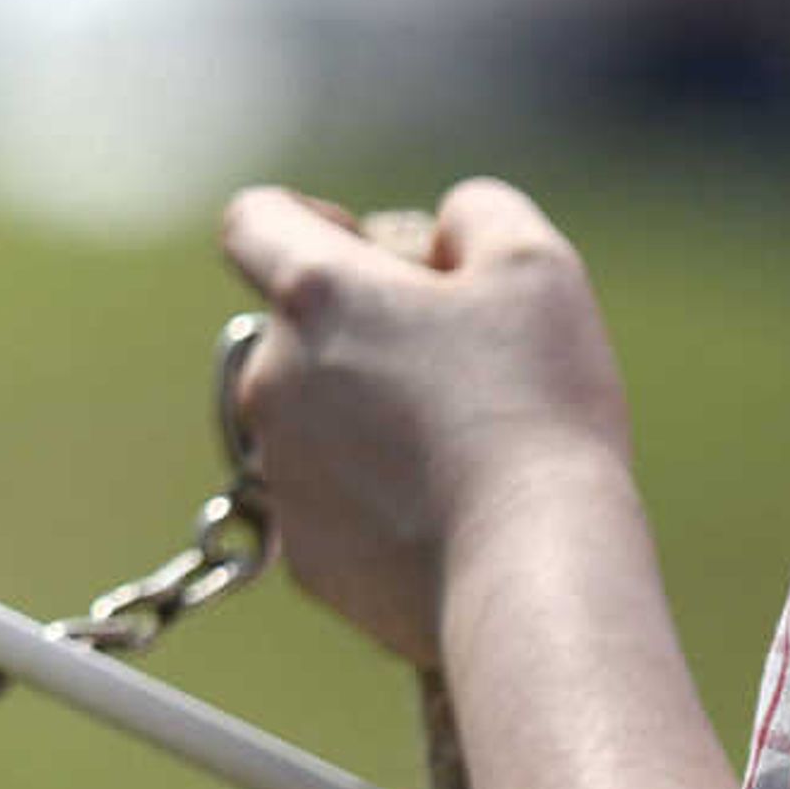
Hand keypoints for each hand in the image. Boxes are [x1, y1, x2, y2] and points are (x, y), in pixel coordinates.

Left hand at [216, 178, 636, 668]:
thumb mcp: (536, 269)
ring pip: (313, 420)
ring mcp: (280, 470)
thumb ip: (479, 215)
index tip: (366, 248)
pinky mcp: (304, 552)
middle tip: (459, 362)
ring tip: (465, 446)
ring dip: (368, 416)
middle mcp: (272, 378)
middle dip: (362, 331)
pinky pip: (334, 504)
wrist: (531, 573)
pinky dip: (380, 499)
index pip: (253, 223)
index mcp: (314, 296)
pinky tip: (453, 516)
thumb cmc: (535, 407)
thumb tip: (444, 225)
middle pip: (297, 329)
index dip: (305, 220)